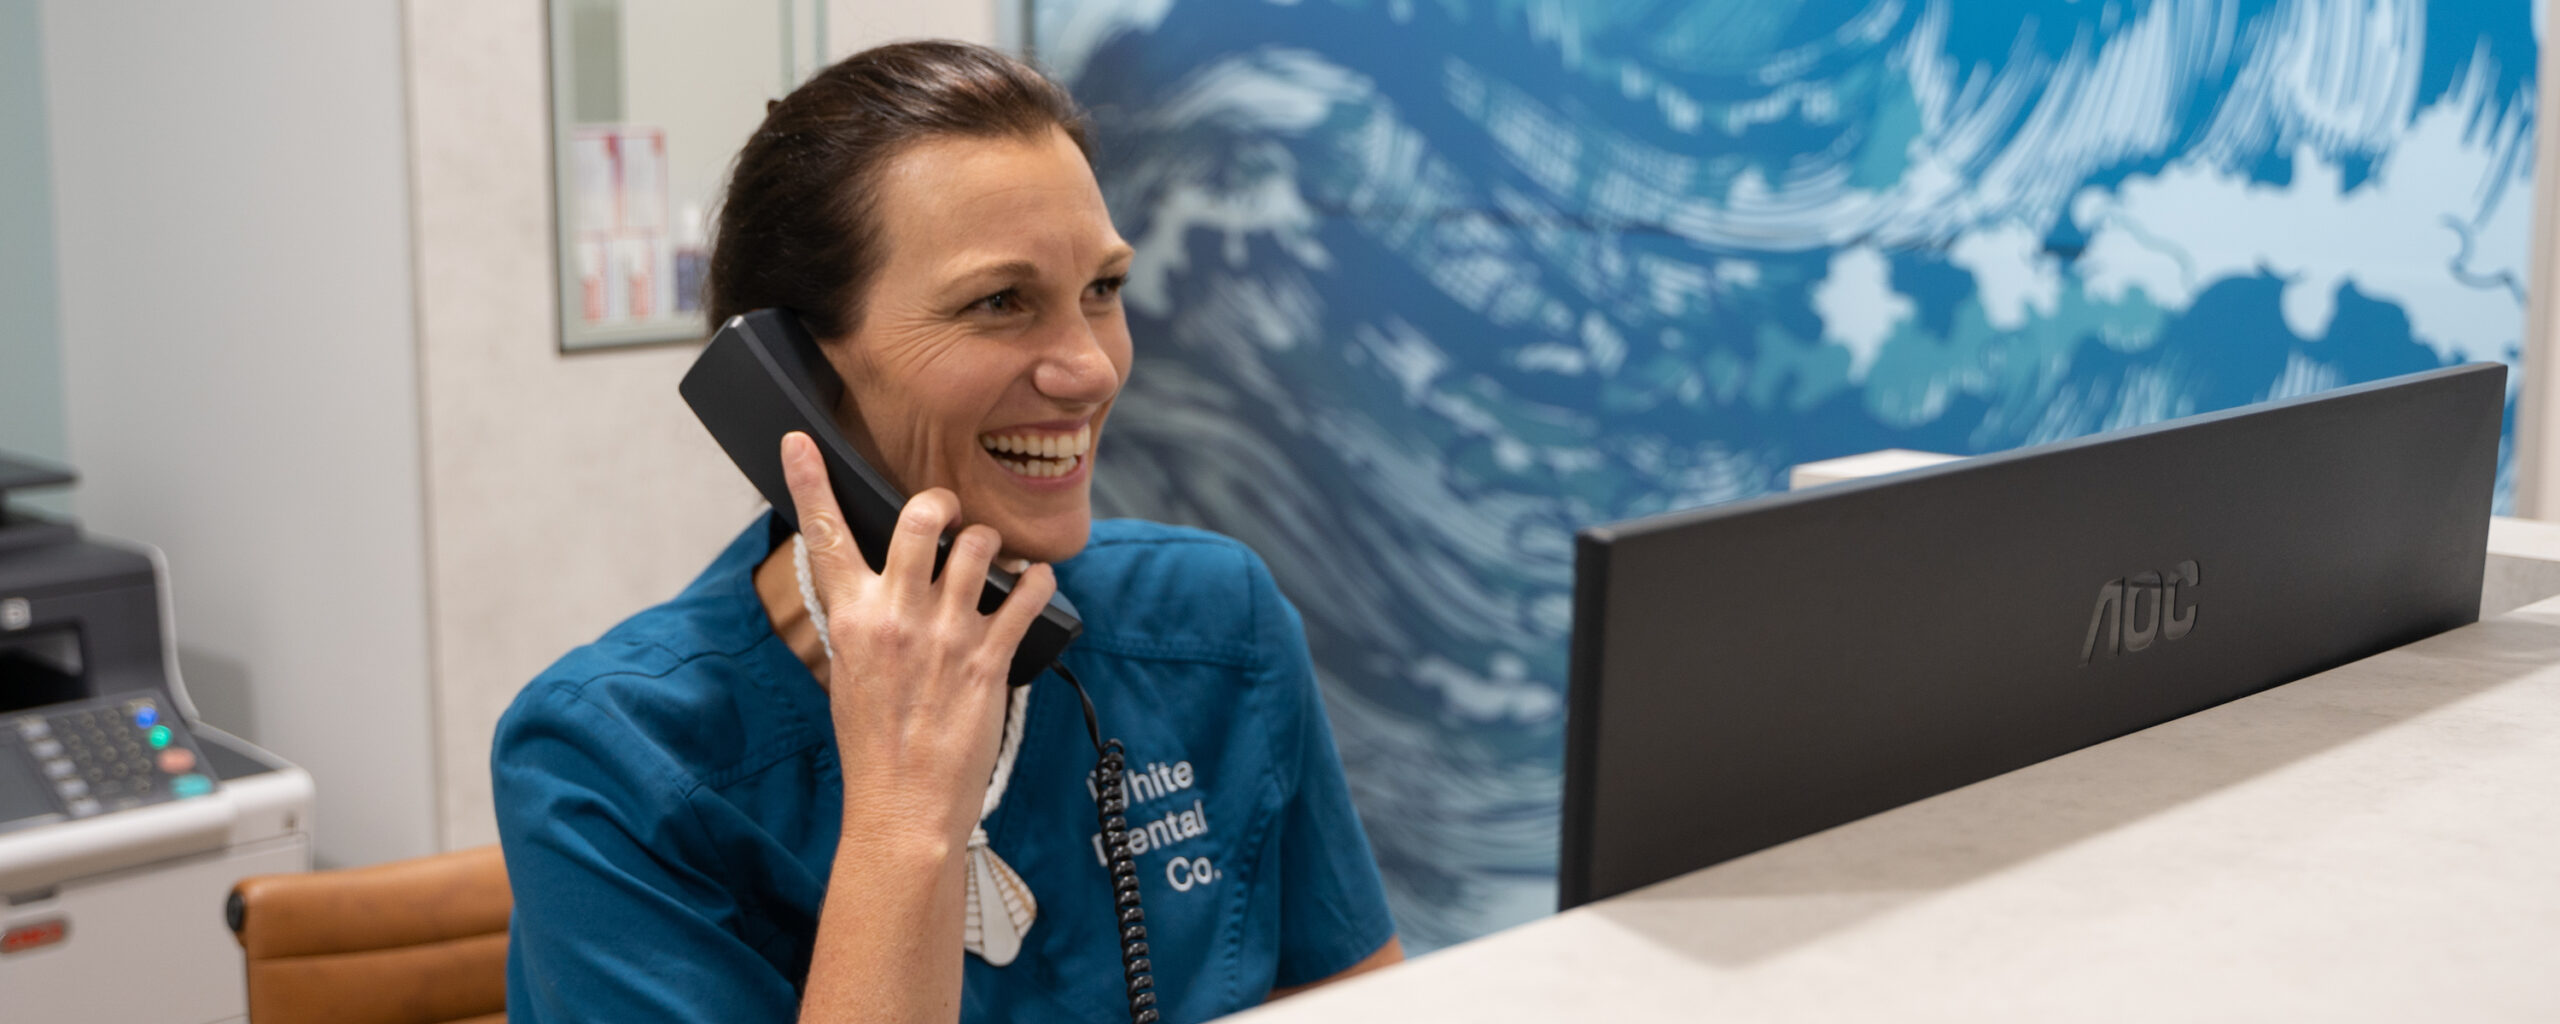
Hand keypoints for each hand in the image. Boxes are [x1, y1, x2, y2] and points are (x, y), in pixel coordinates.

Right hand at [778, 431, 1059, 850]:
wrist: (903, 808)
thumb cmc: (876, 745)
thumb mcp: (850, 673)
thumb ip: (865, 621)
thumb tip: (877, 586)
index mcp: (852, 619)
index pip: (824, 535)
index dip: (809, 482)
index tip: (800, 442)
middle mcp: (897, 617)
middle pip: (920, 517)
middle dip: (940, 503)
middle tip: (948, 514)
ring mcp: (946, 635)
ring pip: (980, 546)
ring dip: (991, 544)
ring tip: (992, 561)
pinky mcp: (990, 659)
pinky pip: (1027, 594)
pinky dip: (1038, 581)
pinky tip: (1035, 584)